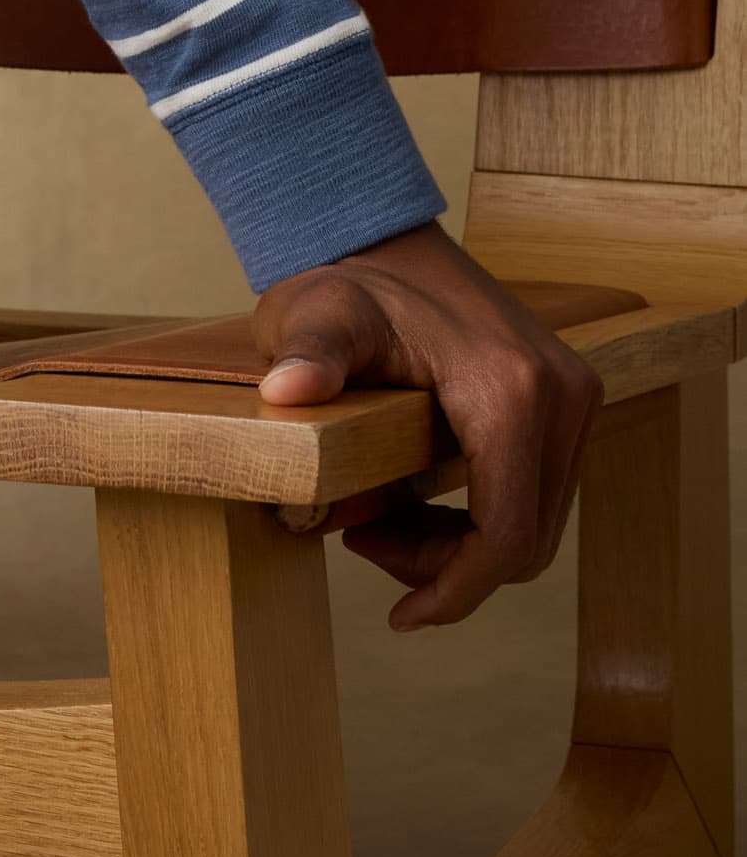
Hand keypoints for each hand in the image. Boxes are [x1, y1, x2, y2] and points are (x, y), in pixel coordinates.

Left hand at [252, 221, 599, 630]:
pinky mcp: (564, 401)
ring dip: (463, 546)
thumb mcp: (317, 316)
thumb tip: (286, 391)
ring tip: (377, 522)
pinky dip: (482, 515)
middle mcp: (560, 396)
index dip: (456, 590)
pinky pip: (535, 491)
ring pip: (535, 522)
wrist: (380, 237)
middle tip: (364, 541)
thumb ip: (308, 355)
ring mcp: (571, 397)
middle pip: (527, 539)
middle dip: (449, 570)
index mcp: (510, 390)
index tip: (403, 619)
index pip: (506, 534)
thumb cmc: (344, 282)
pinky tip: (415, 504)